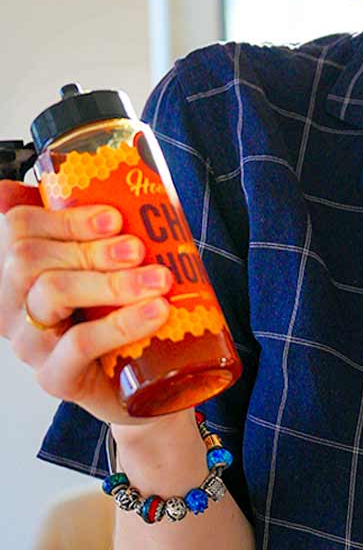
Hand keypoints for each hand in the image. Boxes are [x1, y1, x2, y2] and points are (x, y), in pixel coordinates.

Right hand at [0, 179, 174, 427]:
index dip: (65, 216)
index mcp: (23, 270)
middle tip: (139, 249)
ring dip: (111, 281)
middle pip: (29, 259)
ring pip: (51, 294)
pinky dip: (119, 323)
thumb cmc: (125, 310)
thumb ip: (103, 221)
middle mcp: (15, 305)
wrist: (149, 379)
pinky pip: (77, 346)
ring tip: (159, 280)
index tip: (114, 217)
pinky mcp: (56, 379)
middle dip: (90, 247)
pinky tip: (155, 311)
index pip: (18, 229)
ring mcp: (31, 344)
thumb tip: (78, 171)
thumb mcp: (115, 259)